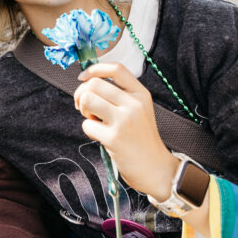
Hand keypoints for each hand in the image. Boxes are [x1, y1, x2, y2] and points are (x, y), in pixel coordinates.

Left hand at [72, 62, 179, 201]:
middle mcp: (134, 104)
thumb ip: (120, 95)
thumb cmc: (141, 138)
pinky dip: (89, 129)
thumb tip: (88, 82)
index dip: (95, 69)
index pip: (116, 69)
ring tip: (93, 119)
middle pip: (94, 84)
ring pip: (87, 99)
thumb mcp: (139, 110)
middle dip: (81, 94)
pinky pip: (87, 124)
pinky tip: (101, 136)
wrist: (156, 168)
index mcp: (141, 94)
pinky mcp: (114, 138)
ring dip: (83, 109)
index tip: (84, 77)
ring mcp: (125, 120)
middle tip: (85, 107)